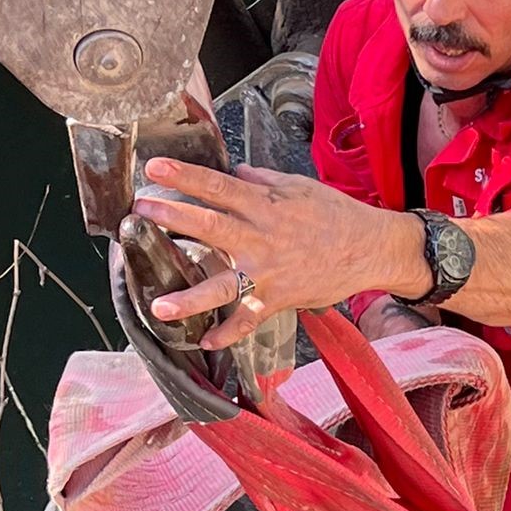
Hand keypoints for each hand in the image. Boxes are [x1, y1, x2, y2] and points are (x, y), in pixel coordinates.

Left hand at [135, 159, 425, 350]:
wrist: (370, 248)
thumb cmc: (335, 215)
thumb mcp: (297, 187)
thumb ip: (260, 182)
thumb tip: (232, 174)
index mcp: (264, 205)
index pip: (217, 186)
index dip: (185, 176)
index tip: (154, 168)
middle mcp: (261, 238)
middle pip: (210, 227)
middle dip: (173, 218)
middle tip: (140, 213)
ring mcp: (268, 273)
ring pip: (223, 286)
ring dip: (189, 298)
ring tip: (158, 306)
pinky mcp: (278, 298)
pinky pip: (248, 321)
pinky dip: (228, 334)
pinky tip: (206, 342)